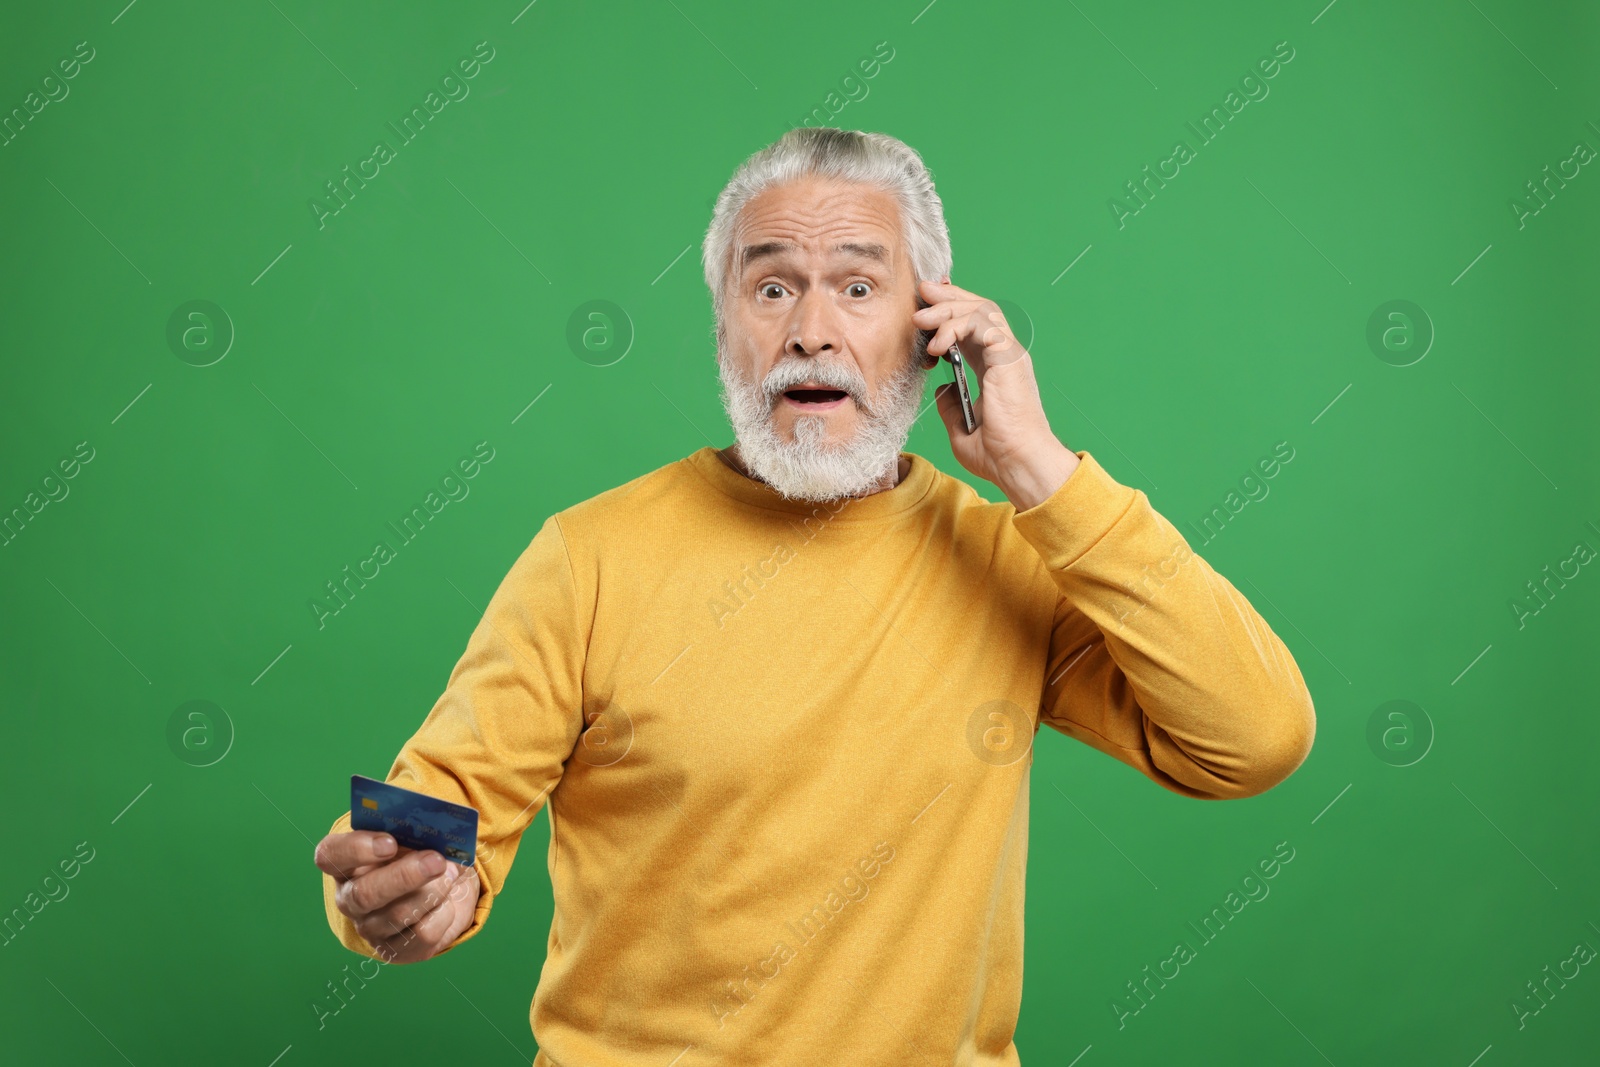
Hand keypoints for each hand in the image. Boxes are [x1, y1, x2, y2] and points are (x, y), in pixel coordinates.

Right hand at [314, 830, 479, 962]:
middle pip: (364, 894)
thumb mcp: (414, 834)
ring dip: (432, 892)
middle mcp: (350, 898)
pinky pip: (423, 934)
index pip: (330, 855)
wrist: (443, 889)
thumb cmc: (420, 853)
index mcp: (345, 862)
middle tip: (437, 860)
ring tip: (451, 874)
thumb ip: (415, 827)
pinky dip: (444, 912)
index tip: (390, 842)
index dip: (356, 849)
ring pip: (397, 915)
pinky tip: (448, 900)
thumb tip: (435, 824)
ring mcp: (370, 928)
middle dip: (405, 876)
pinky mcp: (396, 950)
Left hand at [914, 278, 1078, 509]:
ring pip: (980, 310)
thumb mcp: (961, 428)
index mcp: (994, 369)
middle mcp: (1004, 356)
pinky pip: (982, 324)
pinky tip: (937, 346)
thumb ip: (950, 406)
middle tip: (921, 292)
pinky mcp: (1009, 356)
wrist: (1018, 463)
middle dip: (947, 298)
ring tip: (920, 319)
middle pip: (977, 310)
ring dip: (947, 309)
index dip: (949, 314)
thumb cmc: (997, 454)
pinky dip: (956, 327)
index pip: (972, 328)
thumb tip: (941, 389)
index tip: (924, 311)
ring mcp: (1009, 353)